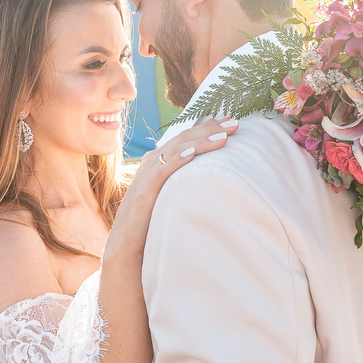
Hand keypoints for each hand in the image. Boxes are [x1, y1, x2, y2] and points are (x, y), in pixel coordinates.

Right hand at [106, 117, 238, 259]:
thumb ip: (184, 179)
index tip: (229, 120)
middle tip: (234, 122)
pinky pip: (161, 171)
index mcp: (159, 160)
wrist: (127, 242)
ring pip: (176, 149)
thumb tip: (209, 174)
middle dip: (210, 128)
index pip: (186, 136)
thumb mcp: (170, 193)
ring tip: (223, 137)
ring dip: (201, 141)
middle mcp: (152, 161)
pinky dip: (177, 160)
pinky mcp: (144, 191)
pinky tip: (192, 154)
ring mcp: (146, 175)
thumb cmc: (151, 218)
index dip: (207, 126)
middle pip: (184, 138)